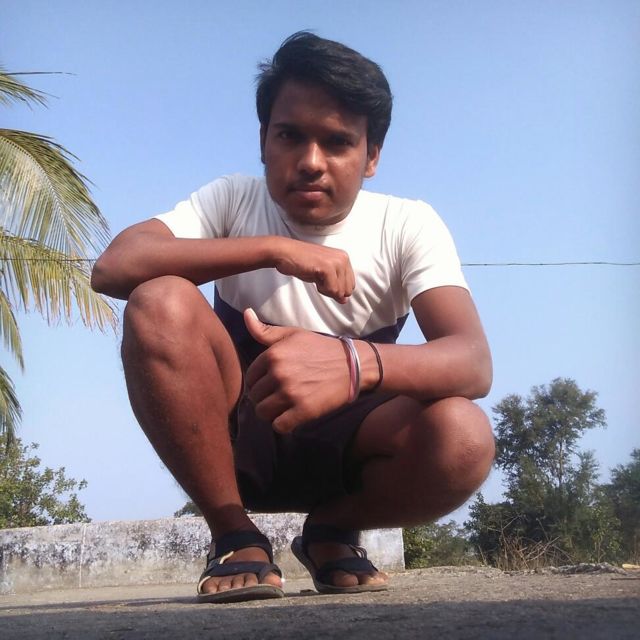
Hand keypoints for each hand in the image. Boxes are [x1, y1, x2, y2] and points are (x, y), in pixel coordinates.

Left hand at [243, 308, 350, 432]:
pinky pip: (279, 426)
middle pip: (255, 397)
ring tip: (284, 407)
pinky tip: (292, 416)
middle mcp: (279, 373)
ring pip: (263, 413)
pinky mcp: (303, 410)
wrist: (352, 364)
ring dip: (272, 412)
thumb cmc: (320, 348)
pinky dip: (283, 424)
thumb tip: (246, 313)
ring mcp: (291, 393)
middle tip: (280, 396)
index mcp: (273, 355)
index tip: (272, 383)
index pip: (250, 378)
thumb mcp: (293, 334)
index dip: (259, 382)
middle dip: (265, 398)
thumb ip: (265, 330)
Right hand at [274, 239, 354, 303]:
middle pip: (347, 291)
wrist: (284, 253)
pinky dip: (321, 289)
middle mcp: (343, 258)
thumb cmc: (302, 263)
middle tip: (318, 278)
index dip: (335, 289)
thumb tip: (345, 300)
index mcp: (344, 258)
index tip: (322, 279)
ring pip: (339, 292)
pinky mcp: (328, 267)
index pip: (350, 286)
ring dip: (325, 289)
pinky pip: (332, 290)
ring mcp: (337, 262)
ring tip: (315, 275)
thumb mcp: (322, 276)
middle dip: (332, 290)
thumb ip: (335, 285)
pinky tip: (313, 276)